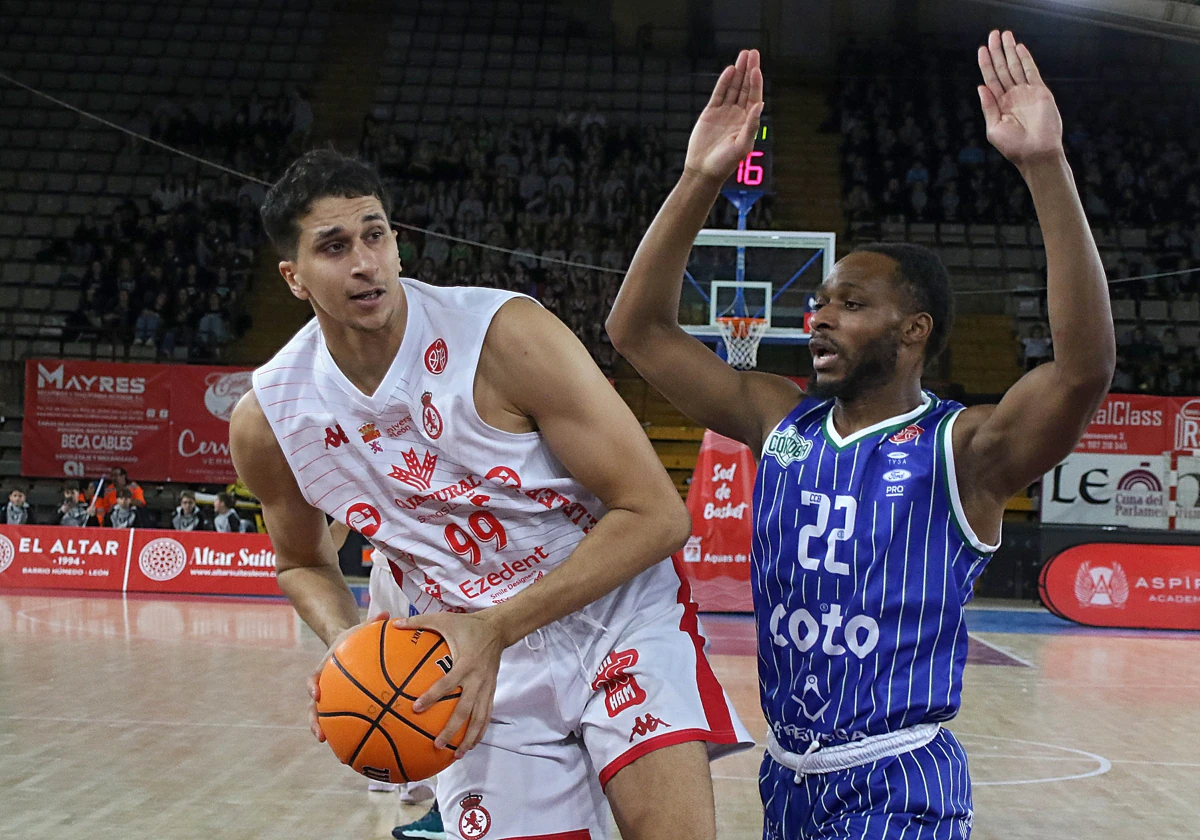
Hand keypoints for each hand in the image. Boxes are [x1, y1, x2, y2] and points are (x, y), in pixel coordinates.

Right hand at [306, 612, 389, 741]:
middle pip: (314, 706)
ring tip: (334, 750)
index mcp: (325, 668)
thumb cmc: (355, 639)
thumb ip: (372, 623)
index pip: (314, 677)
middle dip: (315, 721)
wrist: (345, 645)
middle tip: (319, 734)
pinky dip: (348, 734)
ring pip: (324, 718)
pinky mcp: (340, 704)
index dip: (312, 686)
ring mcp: (330, 697)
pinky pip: (342, 721)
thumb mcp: (361, 629)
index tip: (315, 694)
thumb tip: (385, 613)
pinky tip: (361, 749)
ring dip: (326, 733)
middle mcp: (324, 686)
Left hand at [396, 609, 505, 758]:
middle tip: (436, 744)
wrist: (498, 628)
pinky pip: (487, 714)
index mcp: (465, 663)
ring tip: (457, 754)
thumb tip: (395, 623)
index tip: (416, 708)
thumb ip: (420, 622)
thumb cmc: (468, 624)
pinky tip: (471, 744)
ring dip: (469, 737)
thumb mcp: (444, 619)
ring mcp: (486, 687)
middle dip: (452, 729)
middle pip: (465, 709)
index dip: (432, 696)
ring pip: (479, 718)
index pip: (448, 683)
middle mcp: (477, 679)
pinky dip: (480, 731)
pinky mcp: (492, 690)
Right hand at [684, 48, 763, 182]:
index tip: (756, 68)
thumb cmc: (725, 163)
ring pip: (733, 87)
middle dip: (749, 70)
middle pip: (745, 88)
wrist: (703, 170)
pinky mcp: (711, 112)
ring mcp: (725, 112)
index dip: (756, 83)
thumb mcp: (742, 146)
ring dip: (738, 72)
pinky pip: (719, 93)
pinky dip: (724, 82)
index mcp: (748, 122)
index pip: (754, 97)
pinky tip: (730, 70)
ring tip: (743, 55)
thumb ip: (751, 125)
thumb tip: (760, 105)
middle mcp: (738, 115)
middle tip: (753, 52)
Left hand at [977, 30, 1062, 169]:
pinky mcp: (1040, 92)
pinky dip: (1026, 59)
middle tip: (993, 34)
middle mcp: (1012, 96)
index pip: (991, 79)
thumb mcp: (994, 128)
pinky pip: (1032, 72)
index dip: (986, 64)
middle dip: (997, 52)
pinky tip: (1019, 48)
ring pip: (1016, 67)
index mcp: (999, 105)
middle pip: (1003, 69)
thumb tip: (980, 86)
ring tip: (1005, 35)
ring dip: (1010, 51)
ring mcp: (1026, 93)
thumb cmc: (1013, 146)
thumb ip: (988, 107)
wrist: (1036, 153)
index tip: (981, 49)